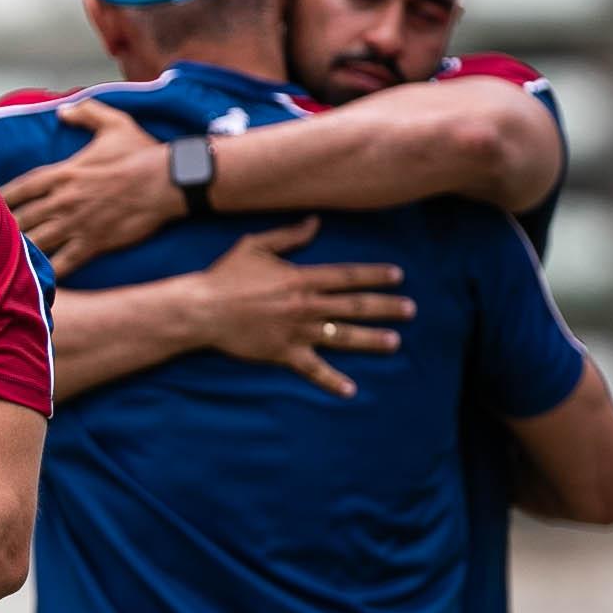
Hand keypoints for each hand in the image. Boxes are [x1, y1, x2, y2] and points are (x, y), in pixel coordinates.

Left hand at [0, 99, 185, 275]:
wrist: (167, 182)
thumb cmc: (141, 152)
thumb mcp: (113, 123)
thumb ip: (86, 112)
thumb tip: (62, 110)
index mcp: (64, 173)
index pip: (22, 187)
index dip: (3, 197)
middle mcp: (64, 200)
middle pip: (22, 218)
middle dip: (4, 228)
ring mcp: (76, 224)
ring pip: (37, 243)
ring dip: (19, 252)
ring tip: (2, 261)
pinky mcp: (93, 244)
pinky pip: (63, 263)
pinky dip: (47, 273)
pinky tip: (34, 281)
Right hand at [191, 218, 412, 398]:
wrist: (202, 309)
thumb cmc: (225, 275)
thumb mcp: (255, 245)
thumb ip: (289, 235)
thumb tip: (316, 222)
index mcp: (301, 278)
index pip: (348, 276)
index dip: (376, 275)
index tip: (399, 277)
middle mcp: (306, 305)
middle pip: (355, 306)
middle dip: (386, 307)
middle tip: (410, 310)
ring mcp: (297, 331)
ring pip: (343, 336)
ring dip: (372, 339)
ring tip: (395, 342)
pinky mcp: (283, 354)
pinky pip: (313, 370)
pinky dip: (332, 381)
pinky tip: (351, 390)